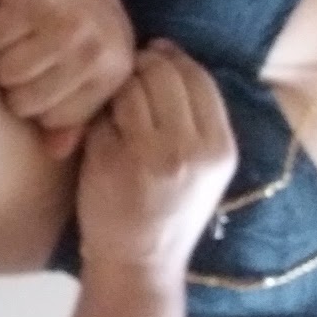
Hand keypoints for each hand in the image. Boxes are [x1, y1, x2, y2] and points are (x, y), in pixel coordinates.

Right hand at [0, 0, 135, 160]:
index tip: (46, 73)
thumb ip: (78, 110)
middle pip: (26, 104)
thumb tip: (57, 153)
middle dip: (16, 82)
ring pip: (5, 75)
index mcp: (114, 70)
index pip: (56, 121)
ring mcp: (62, 28)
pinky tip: (12, 11)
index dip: (39, 103)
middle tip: (29, 49)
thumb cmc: (78, 3)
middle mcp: (93, 52)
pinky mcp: (29, 6)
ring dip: (3, 54)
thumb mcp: (92, 57)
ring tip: (22, 30)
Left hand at [76, 39, 239, 291]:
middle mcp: (191, 148)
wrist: (140, 262)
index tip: (154, 56)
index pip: (199, 78)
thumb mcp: (206, 168)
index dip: (173, 59)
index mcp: (220, 147)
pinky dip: (97, 117)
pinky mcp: (112, 161)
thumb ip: (197, 119)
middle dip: (141, 67)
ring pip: (130, 88)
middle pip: (163, 75)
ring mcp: (150, 154)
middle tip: (126, 75)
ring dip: (117, 89)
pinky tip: (98, 132)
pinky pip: (102, 115)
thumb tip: (168, 54)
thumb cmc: (169, 211)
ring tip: (113, 105)